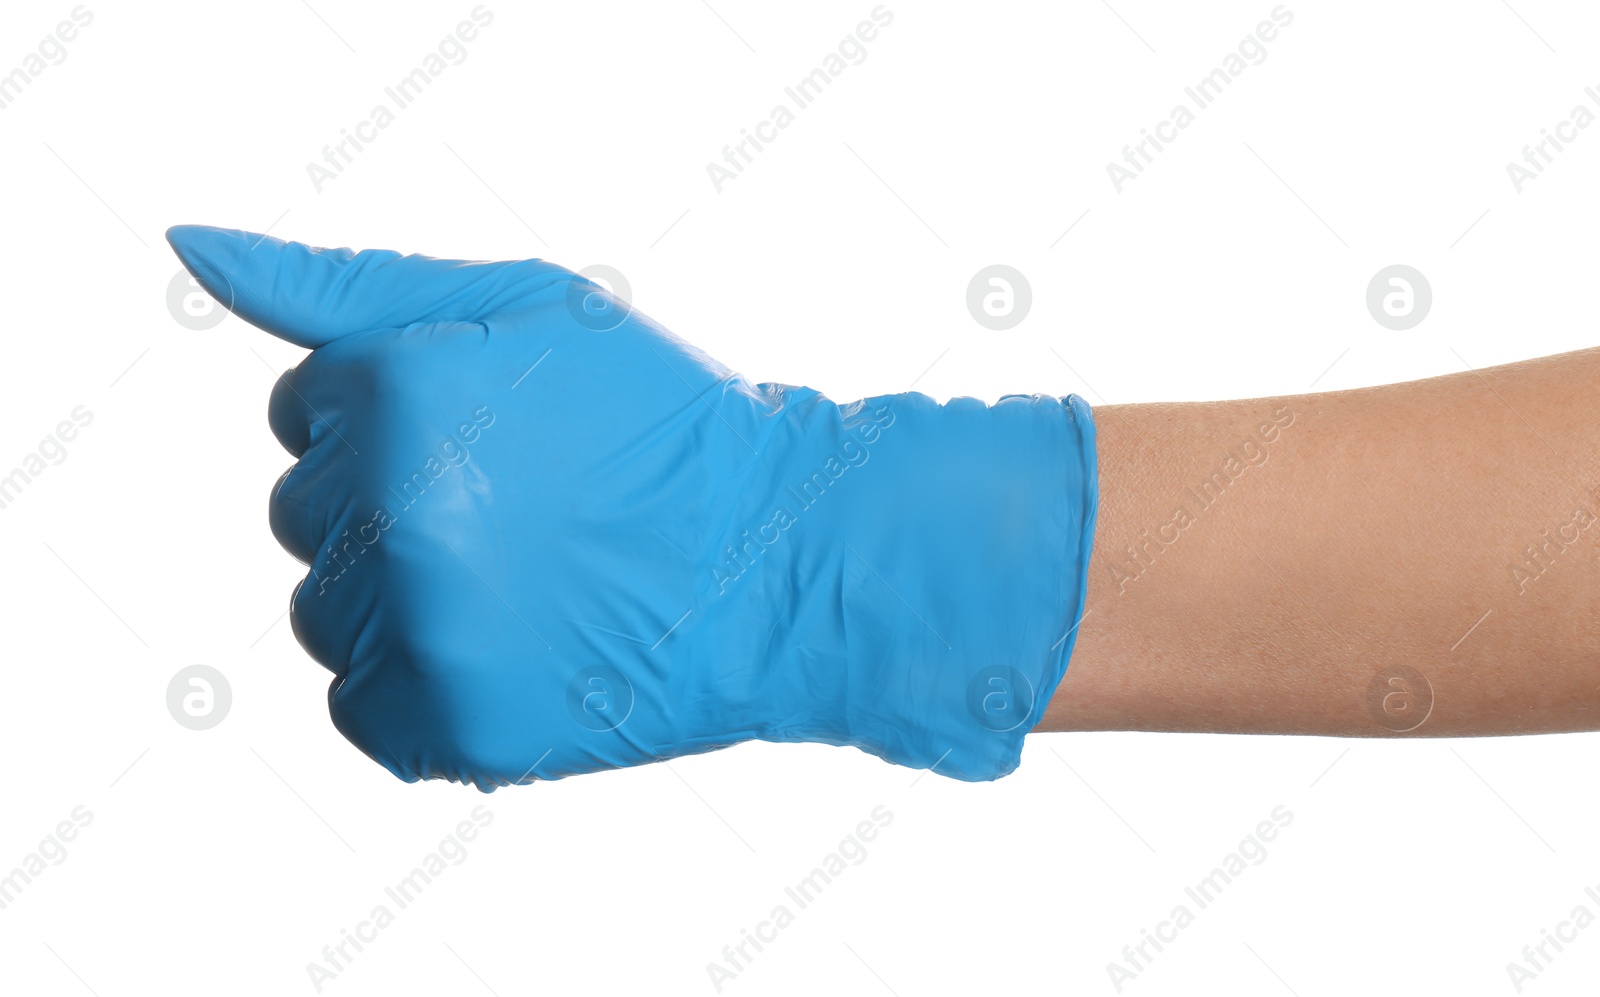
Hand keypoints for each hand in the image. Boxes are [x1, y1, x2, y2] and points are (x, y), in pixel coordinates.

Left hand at [168, 225, 1097, 789]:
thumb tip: (188, 246)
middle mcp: (398, 515)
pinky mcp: (451, 728)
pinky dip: (421, 685)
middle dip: (393, 502)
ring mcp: (425, 631)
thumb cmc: (663, 423)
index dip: (406, 417)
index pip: (303, 410)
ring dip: (402, 598)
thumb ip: (348, 285)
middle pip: (304, 514)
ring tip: (527, 580)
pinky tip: (514, 646)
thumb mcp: (528, 306)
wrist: (785, 562)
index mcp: (402, 396)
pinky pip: (361, 707)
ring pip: (326, 612)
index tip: (506, 436)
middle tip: (526, 509)